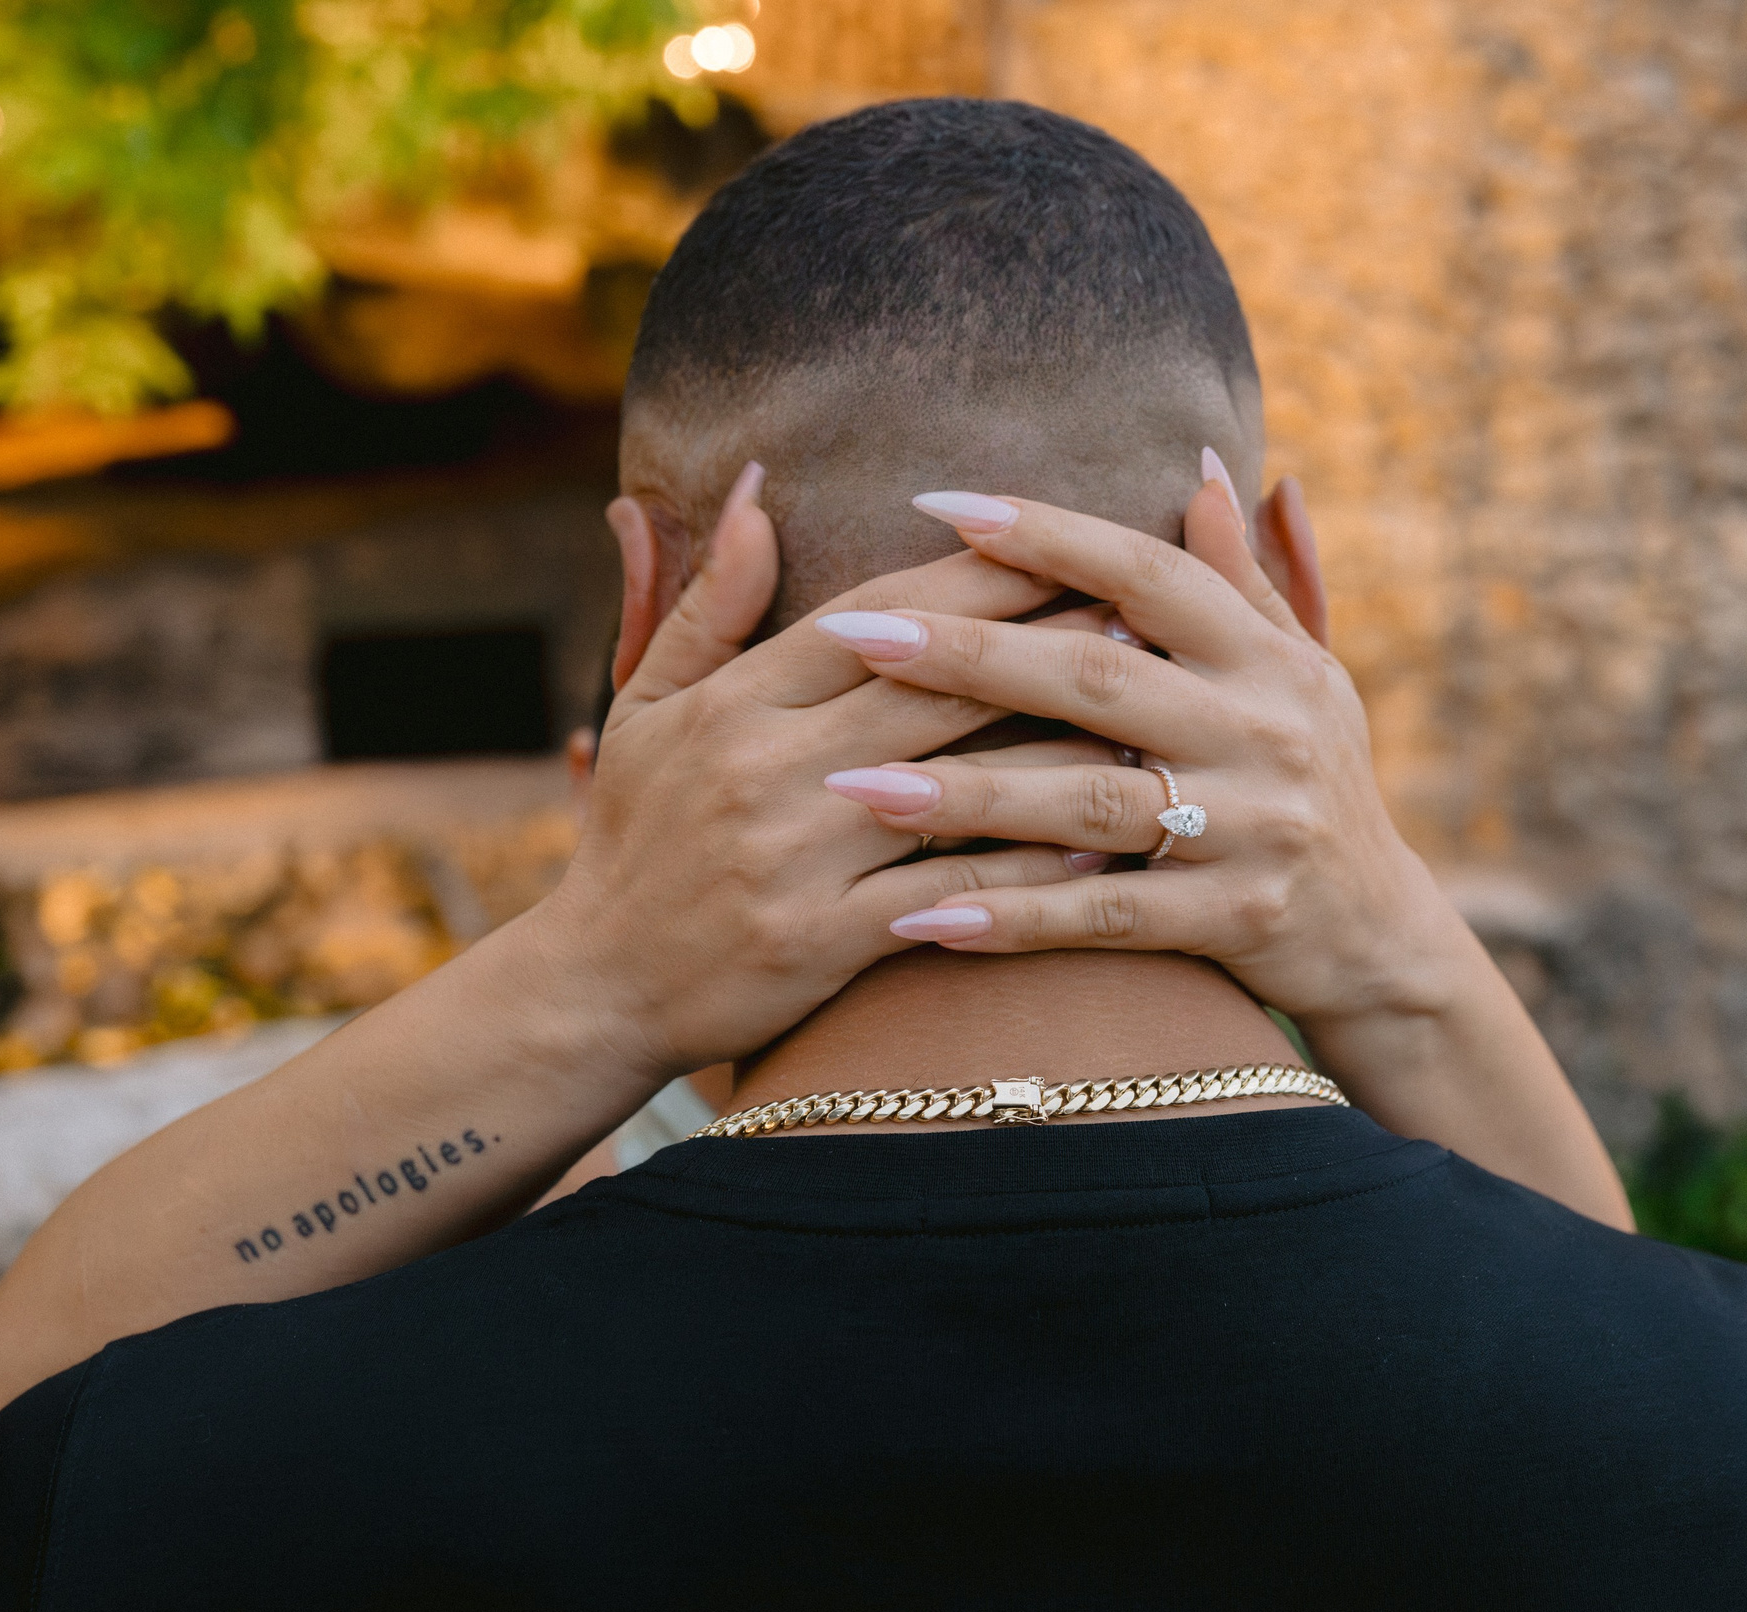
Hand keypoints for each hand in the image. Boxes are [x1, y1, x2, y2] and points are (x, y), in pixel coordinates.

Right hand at [523, 465, 1091, 1084]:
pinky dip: (1031, 872)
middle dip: (1047, 643)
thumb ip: (709, 602)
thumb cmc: (635, 838)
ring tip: (1149, 721)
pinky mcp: (822, 941)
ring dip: (1061, 752)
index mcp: (735, 703)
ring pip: (958, 788)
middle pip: (934, 688)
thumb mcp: (646, 707)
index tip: (1066, 541)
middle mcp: (768, 770)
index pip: (879, 617)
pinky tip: (1105, 847)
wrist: (597, 989)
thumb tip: (757, 487)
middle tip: (1142, 610)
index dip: (979, 576)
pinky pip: (950, 894)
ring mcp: (797, 858)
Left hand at [808, 476, 1476, 1030]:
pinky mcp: (1233, 921)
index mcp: (1265, 657)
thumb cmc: (1317, 778)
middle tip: (855, 634)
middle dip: (968, 653)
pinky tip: (917, 917)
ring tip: (853, 784)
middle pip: (1095, 678)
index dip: (1046, 535)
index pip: (1146, 573)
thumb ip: (1245, 577)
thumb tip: (1207, 464)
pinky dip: (1011, 917)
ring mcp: (1251, 830)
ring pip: (1087, 802)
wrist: (1382, 936)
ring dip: (965, 795)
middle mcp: (1263, 731)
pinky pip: (1103, 917)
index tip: (938, 503)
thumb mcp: (1304, 669)